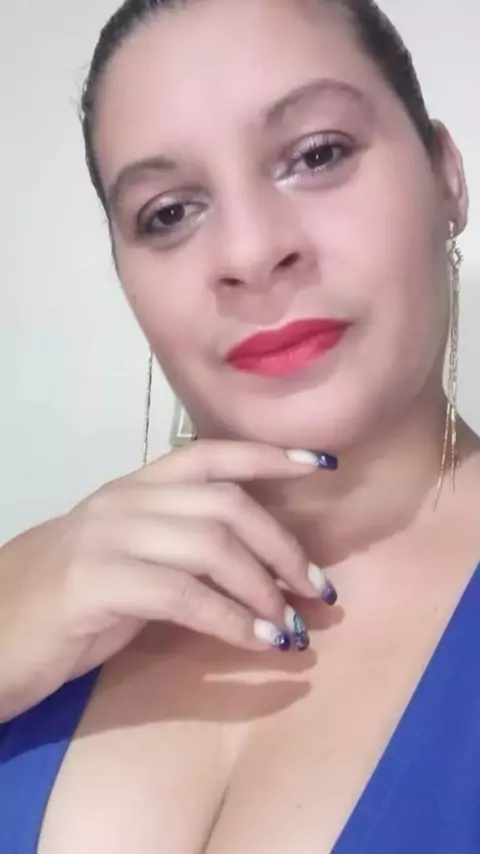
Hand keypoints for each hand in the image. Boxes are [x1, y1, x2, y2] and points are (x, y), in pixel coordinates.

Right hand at [0, 441, 336, 720]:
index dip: (269, 455)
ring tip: (292, 627)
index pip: (210, 454)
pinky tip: (257, 642)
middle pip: (225, 505)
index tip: (321, 463)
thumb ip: (181, 549)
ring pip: (209, 545)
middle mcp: (124, 501)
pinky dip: (231, 620)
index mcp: (134, 489)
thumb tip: (260, 568)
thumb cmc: (67, 600)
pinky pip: (183, 595)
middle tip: (317, 590)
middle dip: (282, 545)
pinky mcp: (95, 583)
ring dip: (263, 588)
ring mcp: (107, 537)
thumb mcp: (130, 560)